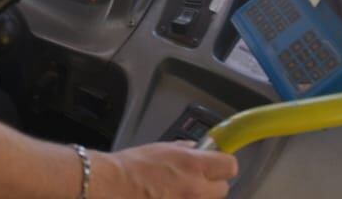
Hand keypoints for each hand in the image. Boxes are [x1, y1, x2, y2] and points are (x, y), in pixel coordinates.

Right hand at [96, 142, 237, 198]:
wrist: (111, 185)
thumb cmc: (132, 166)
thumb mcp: (162, 148)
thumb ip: (185, 150)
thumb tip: (198, 150)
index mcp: (193, 165)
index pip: (230, 166)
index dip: (223, 164)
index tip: (217, 164)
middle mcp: (195, 189)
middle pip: (223, 189)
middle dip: (212, 184)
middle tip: (197, 181)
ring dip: (199, 196)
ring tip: (180, 192)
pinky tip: (171, 198)